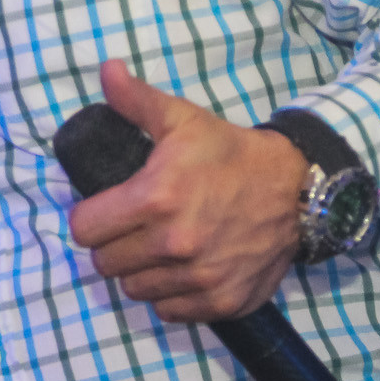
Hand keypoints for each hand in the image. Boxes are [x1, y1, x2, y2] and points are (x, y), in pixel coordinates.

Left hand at [67, 60, 304, 320]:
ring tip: (158, 247)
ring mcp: (199, 277)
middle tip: (133, 227)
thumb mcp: (183, 119)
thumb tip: (106, 69)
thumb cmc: (229, 153)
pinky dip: (170, 294)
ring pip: (134, 290)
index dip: (90, 217)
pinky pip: (170, 310)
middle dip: (113, 244)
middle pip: (105, 263)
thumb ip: (136, 100)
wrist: (295, 189)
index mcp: (155, 199)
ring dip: (139, 271)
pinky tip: (182, 269)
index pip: (84, 230)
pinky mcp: (221, 301)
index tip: (106, 209)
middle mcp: (174, 244)